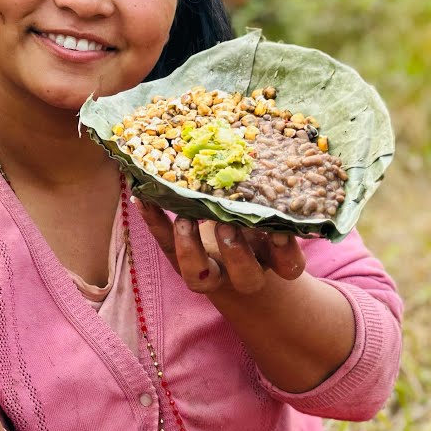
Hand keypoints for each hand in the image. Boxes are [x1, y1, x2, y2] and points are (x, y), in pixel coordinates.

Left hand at [135, 199, 306, 295]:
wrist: (231, 262)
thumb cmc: (258, 225)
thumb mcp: (269, 213)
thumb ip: (272, 197)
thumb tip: (272, 153)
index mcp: (273, 261)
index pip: (288, 266)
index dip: (286, 252)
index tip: (279, 232)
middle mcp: (242, 273)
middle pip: (245, 277)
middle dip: (236, 253)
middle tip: (228, 226)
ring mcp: (209, 272)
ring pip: (199, 277)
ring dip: (190, 247)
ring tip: (185, 218)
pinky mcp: (179, 260)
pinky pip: (165, 245)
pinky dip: (154, 220)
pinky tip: (142, 197)